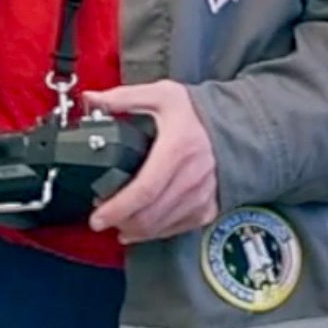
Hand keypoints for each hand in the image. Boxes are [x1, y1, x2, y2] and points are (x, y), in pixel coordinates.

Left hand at [85, 81, 218, 243]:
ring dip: (136, 229)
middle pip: (151, 214)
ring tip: (117, 222)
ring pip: (163, 226)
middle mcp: (192, 176)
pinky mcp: (208, 206)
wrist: (236, 124)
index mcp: (177, 149)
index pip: (144, 189)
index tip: (97, 217)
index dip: (118, 208)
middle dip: (120, 222)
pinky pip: (178, 228)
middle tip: (101, 219)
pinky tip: (140, 228)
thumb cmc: (196, 111)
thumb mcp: (160, 95)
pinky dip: (156, 231)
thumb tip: (91, 99)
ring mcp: (202, 195)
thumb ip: (123, 98)